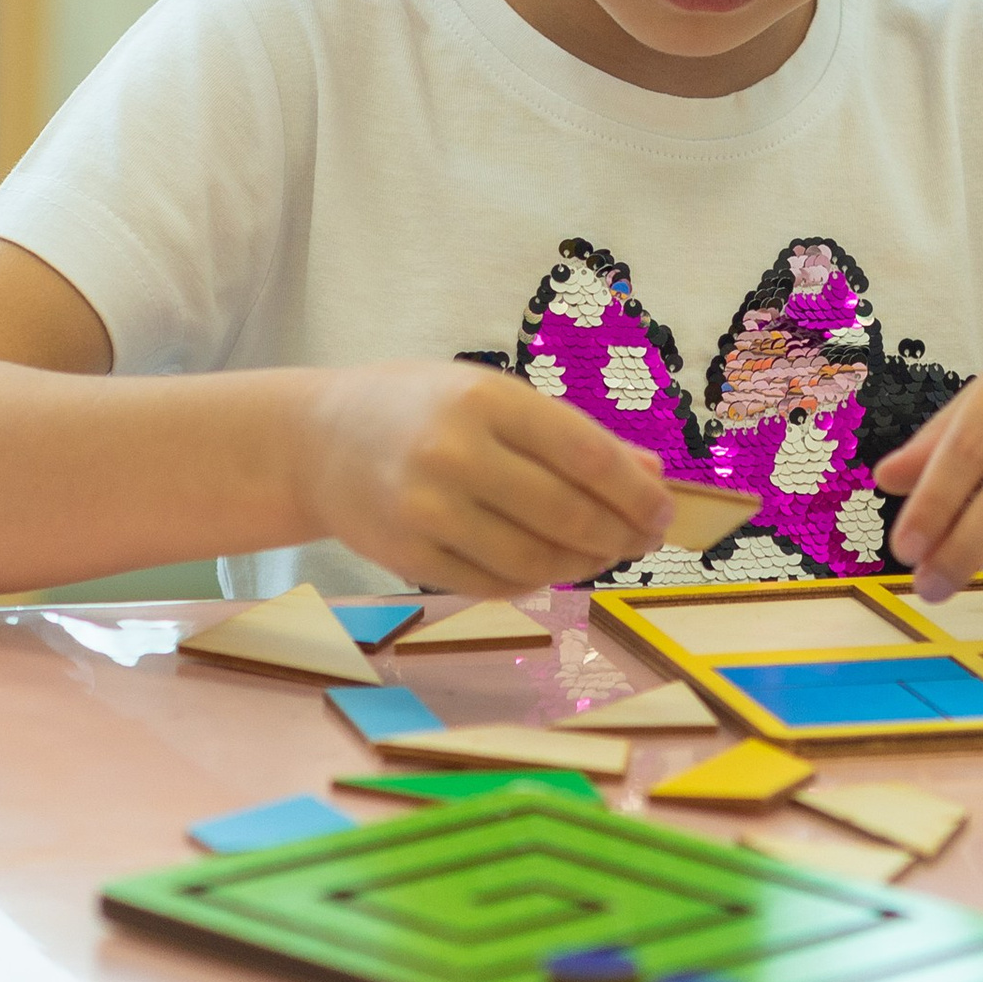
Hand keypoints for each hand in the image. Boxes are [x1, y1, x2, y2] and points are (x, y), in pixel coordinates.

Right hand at [300, 360, 670, 593]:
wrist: (319, 441)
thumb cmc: (422, 409)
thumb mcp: (494, 398)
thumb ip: (570, 435)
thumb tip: (650, 476)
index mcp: (485, 399)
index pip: (583, 453)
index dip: (634, 491)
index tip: (664, 511)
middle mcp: (454, 452)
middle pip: (565, 512)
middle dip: (619, 533)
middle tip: (644, 540)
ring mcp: (426, 509)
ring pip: (535, 557)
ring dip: (583, 563)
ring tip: (600, 553)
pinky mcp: (408, 556)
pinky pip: (495, 583)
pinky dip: (535, 580)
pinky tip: (550, 566)